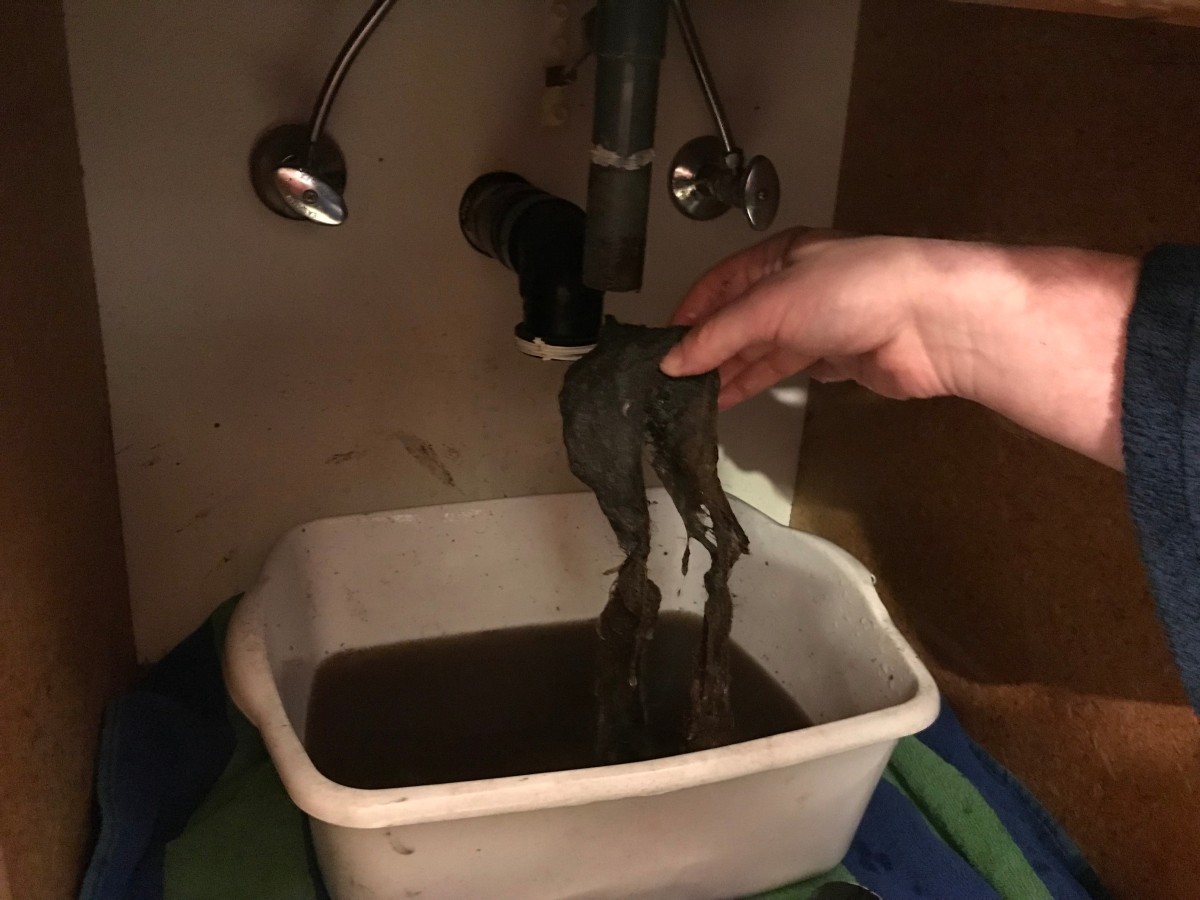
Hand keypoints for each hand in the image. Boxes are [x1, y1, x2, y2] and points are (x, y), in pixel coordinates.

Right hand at [660, 230, 966, 407]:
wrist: (931, 322)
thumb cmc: (857, 289)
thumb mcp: (770, 304)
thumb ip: (719, 335)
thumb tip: (675, 359)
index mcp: (782, 255)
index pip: (722, 282)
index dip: (691, 310)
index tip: (663, 341)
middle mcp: (800, 285)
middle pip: (742, 318)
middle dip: (709, 346)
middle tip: (676, 376)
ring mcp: (822, 322)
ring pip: (764, 348)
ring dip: (732, 371)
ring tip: (696, 396)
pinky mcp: (841, 357)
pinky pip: (790, 370)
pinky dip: (763, 382)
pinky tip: (737, 396)